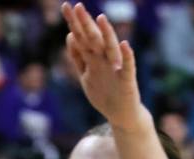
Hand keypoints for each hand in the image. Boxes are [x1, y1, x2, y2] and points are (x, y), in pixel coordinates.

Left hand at [61, 2, 144, 132]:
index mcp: (93, 58)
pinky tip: (124, 45)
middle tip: (77, 6)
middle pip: (93, 39)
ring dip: (107, 34)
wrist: (121, 114)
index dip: (74, 23)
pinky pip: (127, 67)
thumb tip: (70, 35)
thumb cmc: (103, 92)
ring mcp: (116, 68)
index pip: (82, 37)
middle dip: (85, 24)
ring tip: (101, 18)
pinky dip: (127, 56)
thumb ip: (77, 56)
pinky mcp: (127, 80)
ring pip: (110, 49)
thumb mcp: (85, 75)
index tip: (65, 6)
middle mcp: (104, 59)